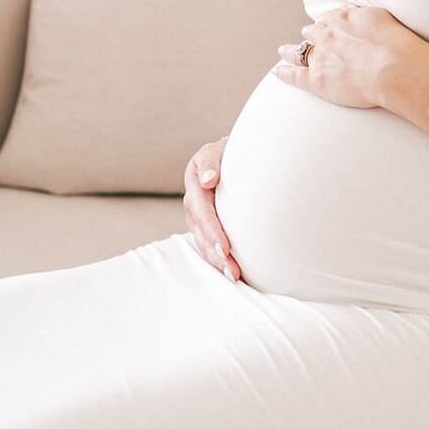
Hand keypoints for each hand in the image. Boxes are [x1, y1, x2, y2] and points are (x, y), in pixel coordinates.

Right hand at [183, 138, 244, 283]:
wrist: (227, 156)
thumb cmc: (224, 154)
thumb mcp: (214, 151)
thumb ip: (209, 162)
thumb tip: (208, 180)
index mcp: (195, 187)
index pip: (202, 213)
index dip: (212, 232)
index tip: (225, 248)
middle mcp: (194, 207)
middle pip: (202, 235)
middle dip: (215, 254)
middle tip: (232, 270)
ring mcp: (199, 220)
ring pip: (204, 244)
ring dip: (218, 262)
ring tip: (234, 276)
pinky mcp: (207, 228)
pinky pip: (210, 246)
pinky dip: (220, 260)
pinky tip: (234, 273)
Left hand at [272, 5, 409, 108]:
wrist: (392, 66)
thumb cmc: (393, 42)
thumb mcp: (380, 16)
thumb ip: (364, 15)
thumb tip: (359, 16)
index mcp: (341, 19)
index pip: (328, 20)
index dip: (326, 24)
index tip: (326, 26)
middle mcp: (326, 36)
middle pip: (312, 34)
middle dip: (309, 35)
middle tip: (306, 37)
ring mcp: (319, 58)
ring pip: (298, 52)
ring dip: (290, 51)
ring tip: (284, 51)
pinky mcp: (316, 80)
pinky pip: (294, 75)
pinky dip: (284, 74)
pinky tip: (277, 73)